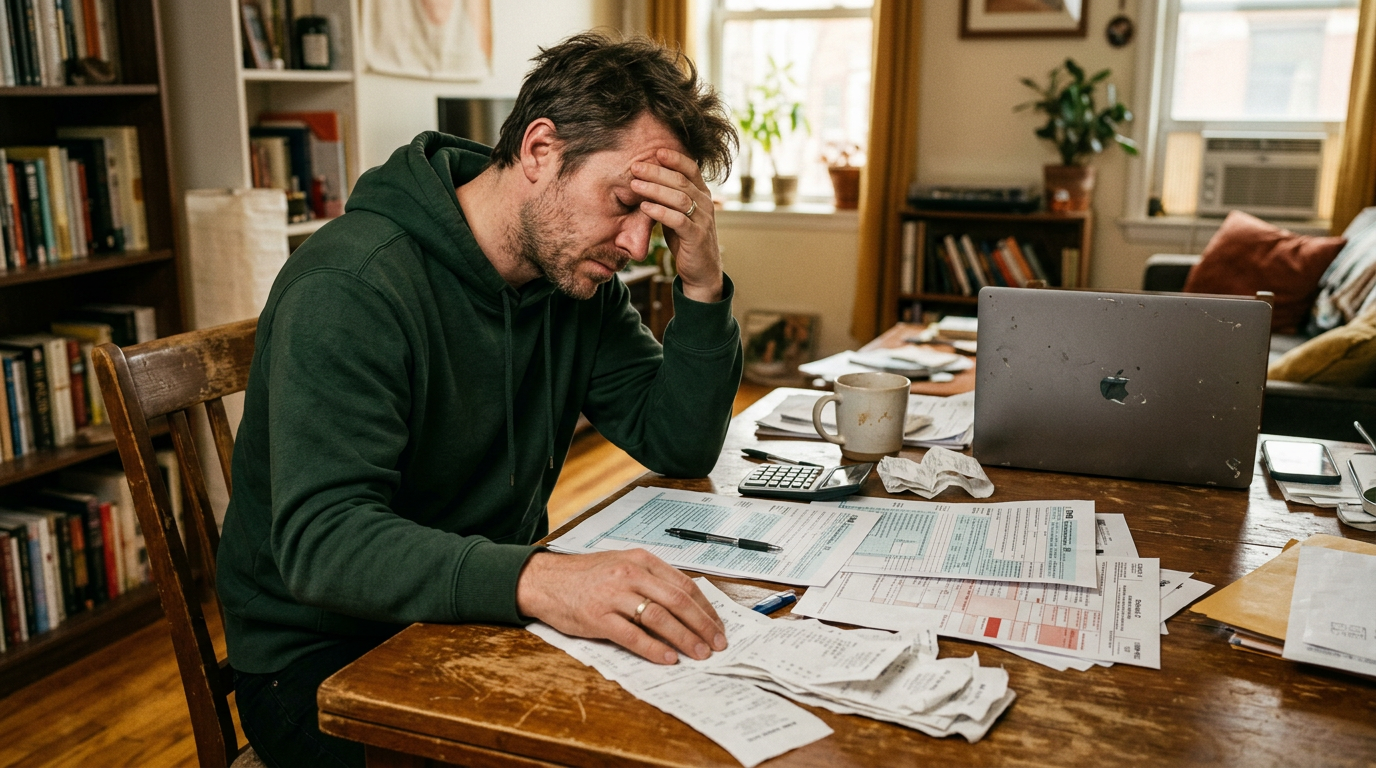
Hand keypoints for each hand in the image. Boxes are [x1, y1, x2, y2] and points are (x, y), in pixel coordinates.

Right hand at [516, 550, 727, 664]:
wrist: (545, 580)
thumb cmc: (585, 575)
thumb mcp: (622, 564)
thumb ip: (651, 579)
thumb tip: (685, 604)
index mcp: (641, 560)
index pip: (684, 584)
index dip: (705, 608)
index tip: (717, 625)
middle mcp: (630, 574)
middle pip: (677, 601)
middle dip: (702, 625)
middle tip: (717, 644)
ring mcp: (614, 595)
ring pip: (659, 618)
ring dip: (684, 638)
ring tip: (699, 654)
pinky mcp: (598, 617)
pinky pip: (632, 635)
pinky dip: (653, 648)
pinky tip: (668, 657)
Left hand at [631, 149, 722, 302]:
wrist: (701, 271)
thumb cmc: (686, 240)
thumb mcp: (677, 214)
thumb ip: (668, 198)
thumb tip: (645, 179)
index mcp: (702, 195)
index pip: (691, 169)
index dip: (675, 158)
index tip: (655, 150)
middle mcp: (705, 204)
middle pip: (681, 181)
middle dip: (657, 172)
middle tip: (635, 166)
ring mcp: (703, 220)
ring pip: (680, 198)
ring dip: (655, 190)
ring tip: (635, 185)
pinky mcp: (696, 238)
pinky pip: (678, 220)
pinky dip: (660, 212)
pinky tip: (645, 207)